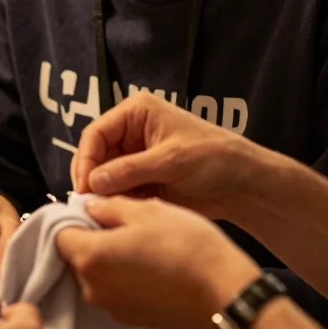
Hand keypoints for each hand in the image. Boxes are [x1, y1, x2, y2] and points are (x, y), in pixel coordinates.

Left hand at [56, 196, 260, 328]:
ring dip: (110, 259)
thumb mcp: (146, 210)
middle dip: (92, 239)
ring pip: (97, 275)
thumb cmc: (184, 243)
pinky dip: (125, 278)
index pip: (60, 235)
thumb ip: (108, 206)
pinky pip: (116, 292)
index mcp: (90, 258)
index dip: (74, 218)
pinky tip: (153, 266)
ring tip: (143, 243)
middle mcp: (93, 289)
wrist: (223, 291)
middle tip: (125, 223)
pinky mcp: (132, 320)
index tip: (96, 209)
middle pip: (76, 258)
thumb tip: (87, 206)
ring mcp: (112, 309)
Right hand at [70, 92, 266, 219]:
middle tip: (89, 206)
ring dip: (104, 195)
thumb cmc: (214, 157)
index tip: (85, 187)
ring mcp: (135, 158)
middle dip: (92, 180)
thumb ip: (130, 170)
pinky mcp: (142, 180)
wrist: (243, 184)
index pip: (96, 134)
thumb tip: (93, 183)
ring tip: (105, 213)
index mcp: (136, 113)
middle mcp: (131, 133)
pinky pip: (118, 192)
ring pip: (104, 178)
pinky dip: (117, 204)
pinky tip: (121, 215)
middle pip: (95, 157)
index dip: (86, 160)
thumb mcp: (171, 160)